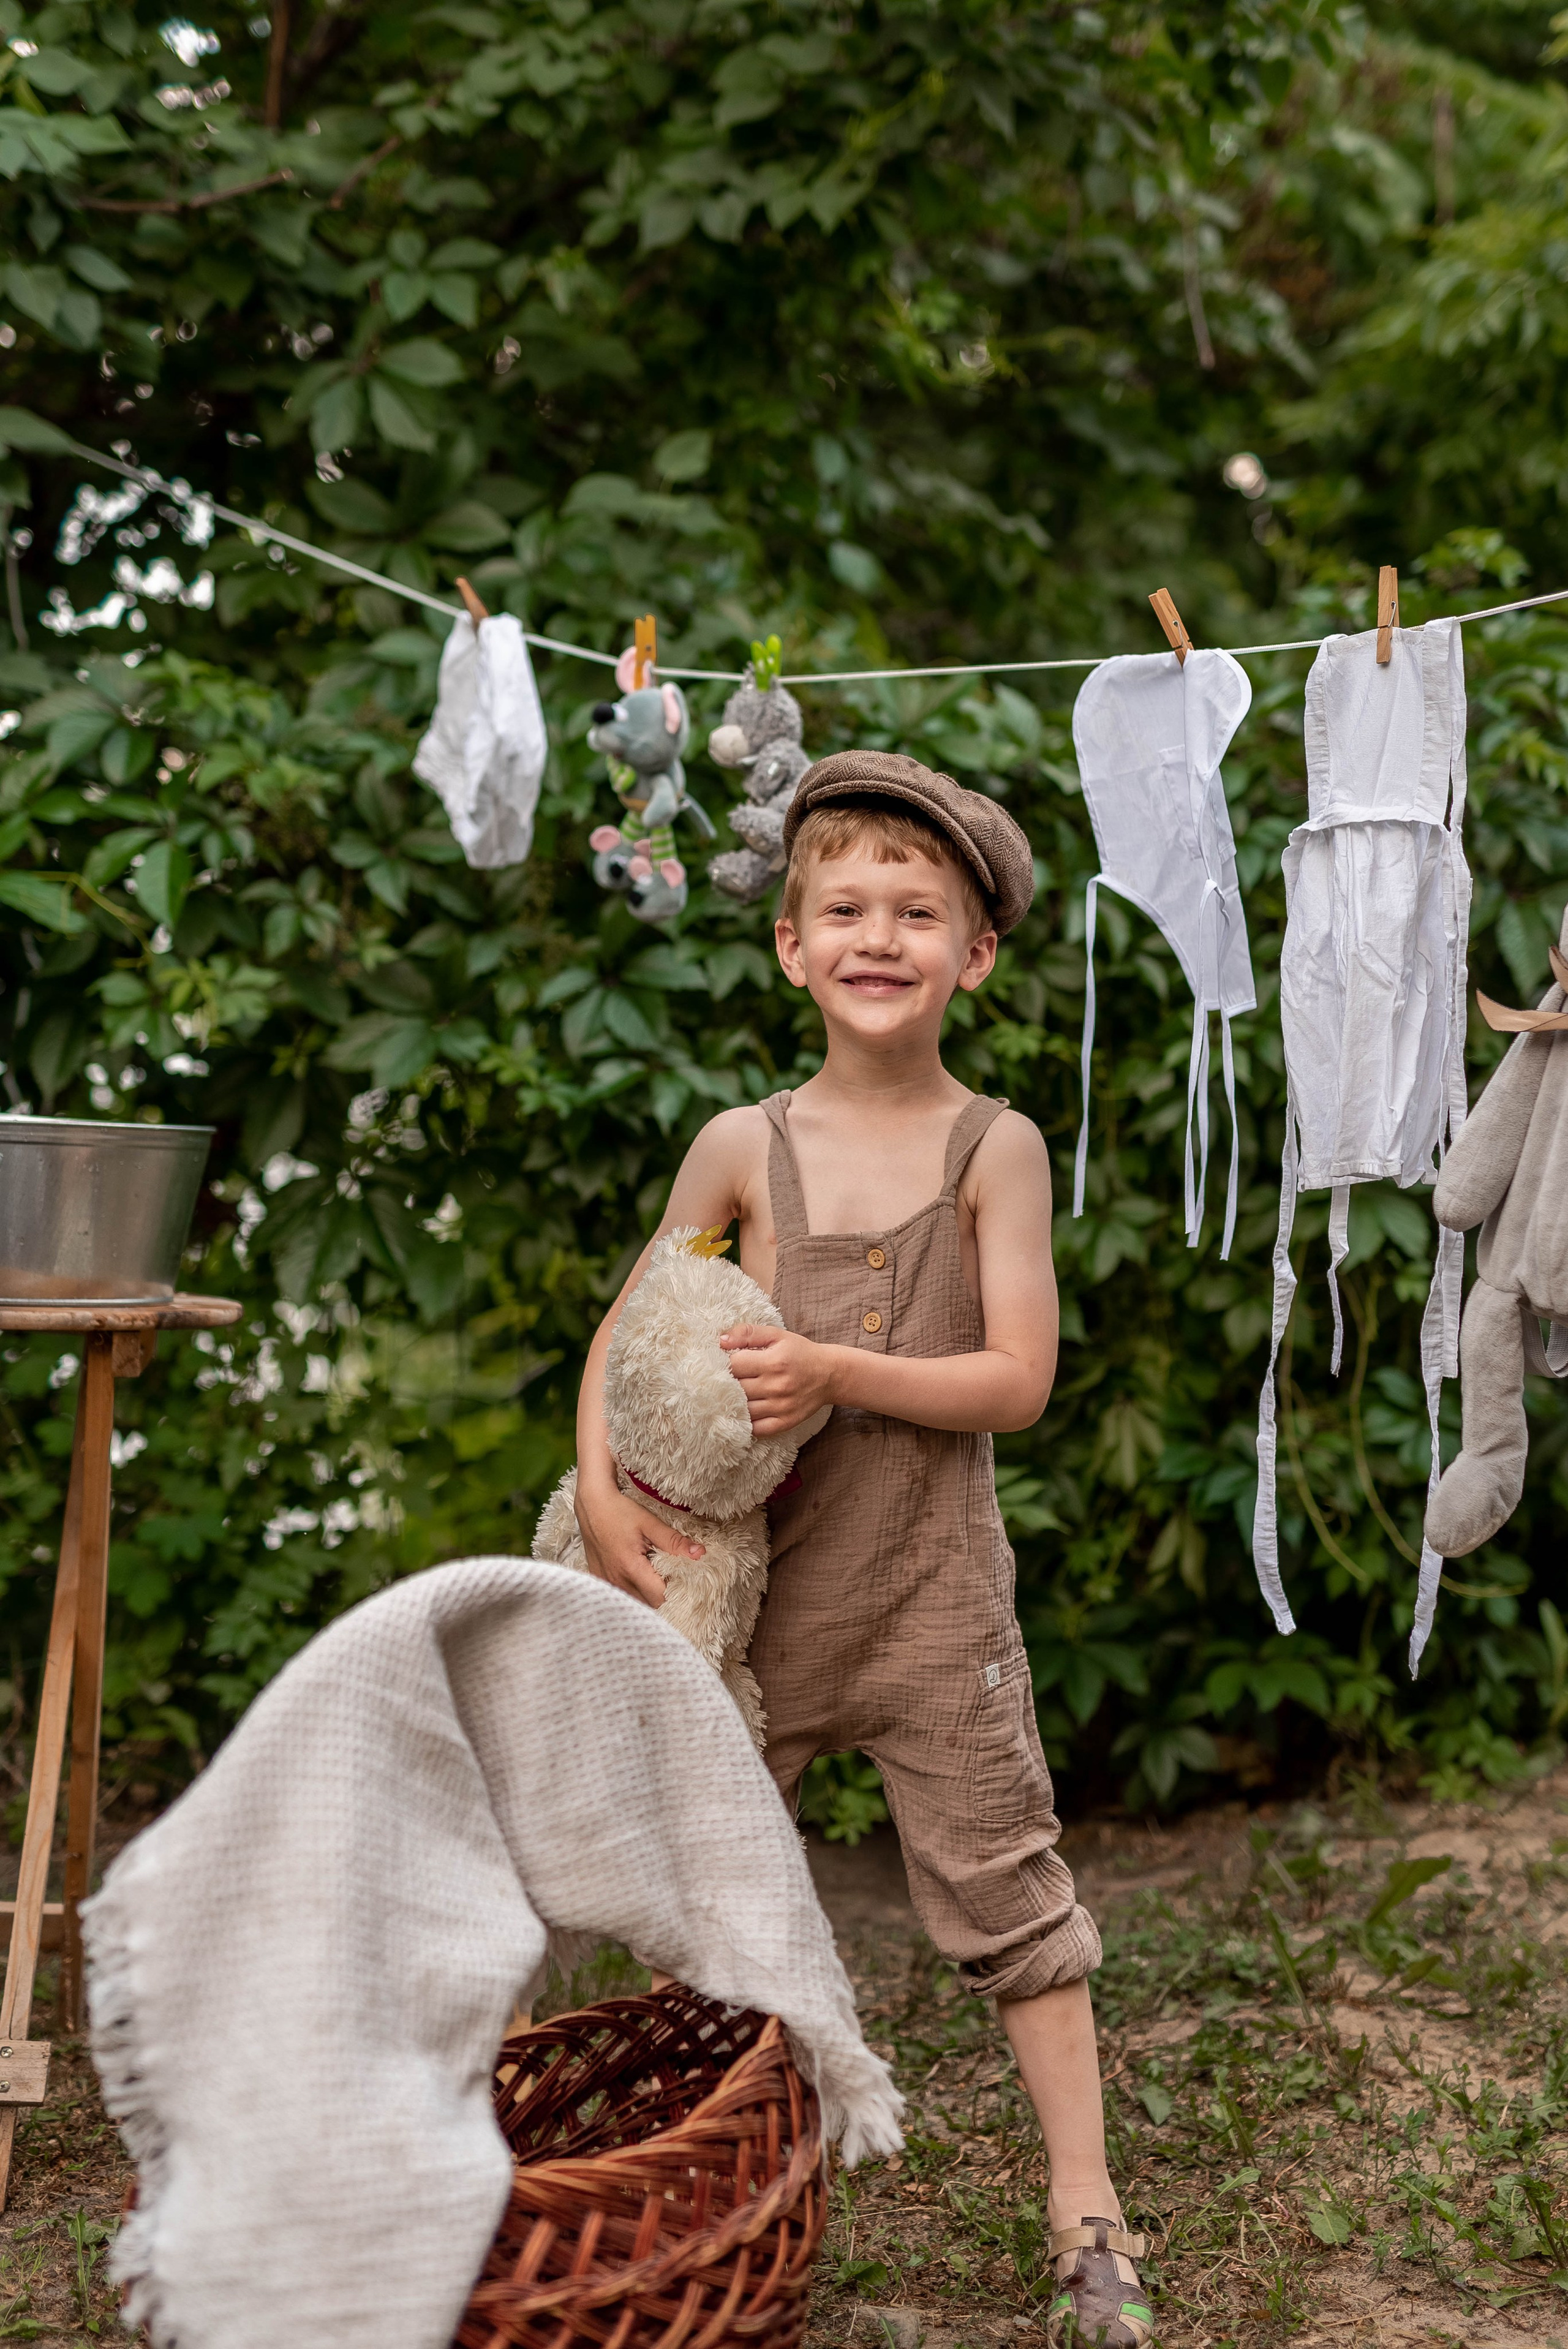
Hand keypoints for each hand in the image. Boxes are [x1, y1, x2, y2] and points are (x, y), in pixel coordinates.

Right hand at [572, 1476, 704, 1607]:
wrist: (592, 1505)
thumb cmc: (619, 1512)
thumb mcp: (650, 1523)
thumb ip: (674, 1541)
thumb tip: (699, 1553)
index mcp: (631, 1568)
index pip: (660, 1597)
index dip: (677, 1594)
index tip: (688, 1584)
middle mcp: (617, 1581)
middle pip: (649, 1605)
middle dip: (666, 1598)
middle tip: (677, 1582)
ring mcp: (607, 1583)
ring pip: (636, 1603)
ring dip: (650, 1597)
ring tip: (660, 1580)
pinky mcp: (601, 1580)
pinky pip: (623, 1596)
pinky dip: (636, 1593)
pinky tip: (642, 1579)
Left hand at [719, 1324, 837, 1438]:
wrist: (830, 1375)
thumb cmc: (800, 1352)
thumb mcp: (777, 1335)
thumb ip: (748, 1333)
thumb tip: (721, 1341)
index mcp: (774, 1362)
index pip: (734, 1365)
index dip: (723, 1363)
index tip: (721, 1363)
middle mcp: (777, 1386)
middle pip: (736, 1389)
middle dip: (726, 1383)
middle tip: (722, 1380)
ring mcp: (781, 1407)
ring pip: (743, 1410)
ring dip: (733, 1404)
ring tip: (730, 1396)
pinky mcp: (785, 1422)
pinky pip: (757, 1429)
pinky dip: (746, 1423)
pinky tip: (742, 1414)